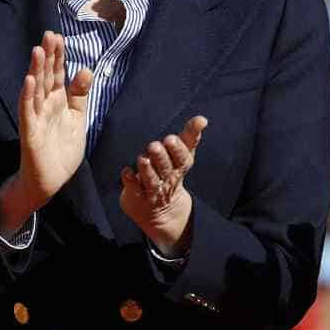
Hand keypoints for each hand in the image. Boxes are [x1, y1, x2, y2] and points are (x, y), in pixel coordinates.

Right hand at [0, 31, 92, 233]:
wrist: (50, 180)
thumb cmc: (62, 150)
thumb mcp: (77, 118)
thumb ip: (80, 95)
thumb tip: (85, 69)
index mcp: (58, 101)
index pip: (57, 74)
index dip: (58, 56)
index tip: (59, 36)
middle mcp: (45, 105)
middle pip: (46, 76)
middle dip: (48, 56)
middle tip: (49, 34)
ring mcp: (36, 117)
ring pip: (35, 89)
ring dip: (36, 70)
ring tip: (37, 50)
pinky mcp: (30, 132)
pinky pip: (28, 111)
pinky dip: (28, 96)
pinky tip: (29, 81)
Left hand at [120, 116, 206, 256]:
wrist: (163, 211)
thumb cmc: (172, 173)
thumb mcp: (183, 155)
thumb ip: (191, 135)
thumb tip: (203, 118)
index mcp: (179, 168)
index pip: (182, 159)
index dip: (177, 150)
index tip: (170, 139)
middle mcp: (167, 180)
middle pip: (165, 169)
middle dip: (161, 157)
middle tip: (154, 146)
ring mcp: (152, 191)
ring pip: (151, 180)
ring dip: (146, 169)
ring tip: (142, 158)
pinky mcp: (136, 197)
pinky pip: (133, 189)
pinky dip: (130, 180)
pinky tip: (126, 171)